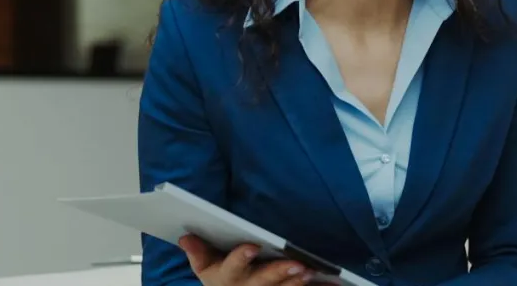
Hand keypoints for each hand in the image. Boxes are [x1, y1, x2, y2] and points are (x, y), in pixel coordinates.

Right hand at [178, 235, 323, 285]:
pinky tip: (330, 283)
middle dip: (279, 273)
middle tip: (298, 263)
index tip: (252, 246)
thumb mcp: (206, 267)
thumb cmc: (221, 277)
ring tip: (310, 270)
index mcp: (226, 277)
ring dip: (297, 282)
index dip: (241, 257)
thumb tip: (186, 236)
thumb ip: (198, 252)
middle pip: (263, 281)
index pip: (232, 266)